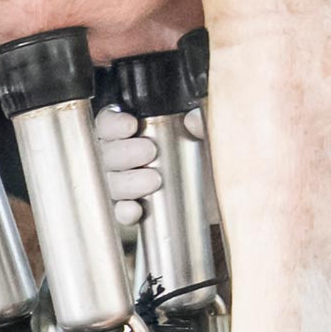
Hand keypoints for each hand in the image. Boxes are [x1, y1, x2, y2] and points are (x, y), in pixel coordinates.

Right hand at [93, 106, 206, 224]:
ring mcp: (128, 184)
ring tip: (153, 180)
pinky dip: (125, 211)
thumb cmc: (212, 158)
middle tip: (148, 151)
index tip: (130, 126)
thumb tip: (192, 119)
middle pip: (106, 153)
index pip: (109, 123)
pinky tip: (136, 209)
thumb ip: (204, 123)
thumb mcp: (212, 136)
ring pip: (111, 182)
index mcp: (137, 131)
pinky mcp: (136, 209)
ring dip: (126, 182)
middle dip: (123, 152)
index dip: (113, 124)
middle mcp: (126, 156)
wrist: (224, 194)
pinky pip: (120, 211)